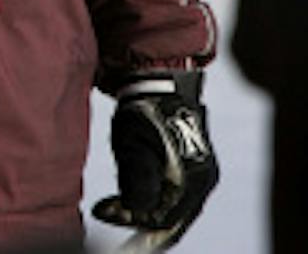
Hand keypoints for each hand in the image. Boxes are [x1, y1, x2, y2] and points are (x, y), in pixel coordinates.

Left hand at [92, 70, 217, 243]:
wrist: (159, 83)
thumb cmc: (143, 110)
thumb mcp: (134, 145)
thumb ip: (137, 180)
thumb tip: (138, 213)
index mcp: (190, 178)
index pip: (165, 219)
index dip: (134, 225)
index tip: (105, 218)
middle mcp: (202, 180)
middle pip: (171, 218)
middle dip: (138, 222)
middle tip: (106, 214)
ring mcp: (201, 174)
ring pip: (173, 208)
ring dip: (144, 211)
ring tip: (113, 207)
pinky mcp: (193, 167)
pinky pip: (175, 196)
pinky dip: (154, 200)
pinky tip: (132, 199)